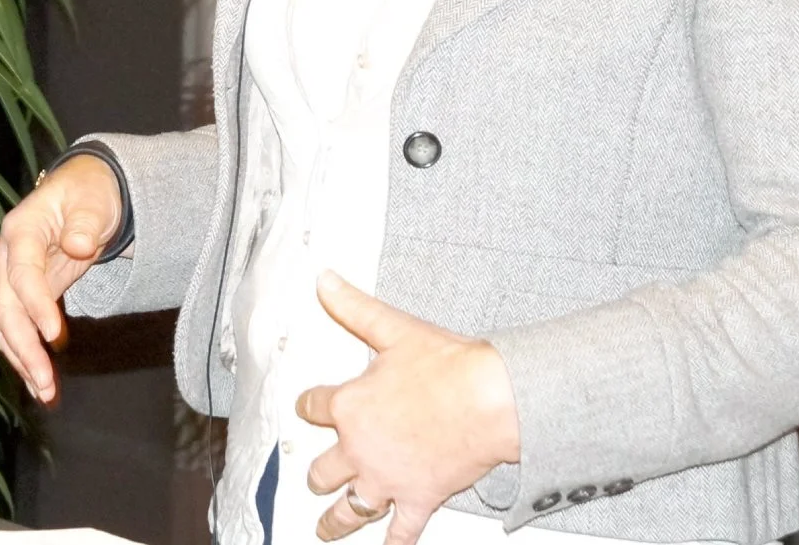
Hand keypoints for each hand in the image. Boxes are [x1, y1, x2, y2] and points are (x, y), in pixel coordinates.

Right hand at [0, 153, 123, 403]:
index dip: (35, 304)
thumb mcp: (94, 200)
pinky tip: (41, 383)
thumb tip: (78, 244)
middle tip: (46, 382)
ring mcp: (12, 278)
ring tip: (46, 394)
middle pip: (5, 307)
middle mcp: (7, 257)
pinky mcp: (24, 296)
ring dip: (22, 360)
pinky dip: (26, 356)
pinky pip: (17, 329)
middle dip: (24, 347)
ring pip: (6, 325)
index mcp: (20, 229)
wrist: (85, 193)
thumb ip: (86, 222)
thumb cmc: (90, 193)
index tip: (55, 335)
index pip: (21, 273)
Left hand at [295, 272, 518, 542]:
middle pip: (323, 468)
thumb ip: (353, 307)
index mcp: (349, 406)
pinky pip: (400, 531)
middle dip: (319, 472)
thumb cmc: (447, 368)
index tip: (308, 407)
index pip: (312, 406)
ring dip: (334, 520)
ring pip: (350, 508)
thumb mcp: (392, 330)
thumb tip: (325, 281)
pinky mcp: (418, 498)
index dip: (309, 405)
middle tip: (316, 476)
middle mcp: (359, 447)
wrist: (490, 400)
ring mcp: (387, 478)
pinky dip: (392, 542)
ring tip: (323, 529)